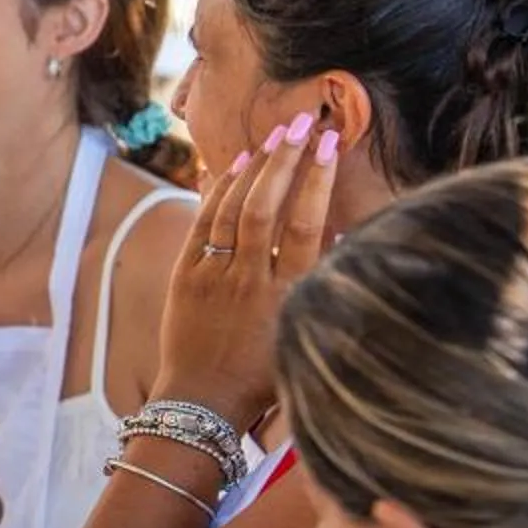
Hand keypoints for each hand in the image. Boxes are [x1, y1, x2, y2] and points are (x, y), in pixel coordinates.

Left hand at [149, 112, 338, 429]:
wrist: (203, 404)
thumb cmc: (265, 377)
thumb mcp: (306, 333)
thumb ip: (321, 285)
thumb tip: (343, 236)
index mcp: (291, 296)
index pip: (309, 225)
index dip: (320, 181)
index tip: (331, 145)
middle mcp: (252, 281)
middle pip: (268, 207)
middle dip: (286, 160)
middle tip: (302, 123)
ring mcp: (214, 276)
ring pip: (234, 210)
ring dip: (253, 168)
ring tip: (275, 136)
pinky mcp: (184, 278)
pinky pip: (202, 225)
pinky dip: (216, 192)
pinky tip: (230, 166)